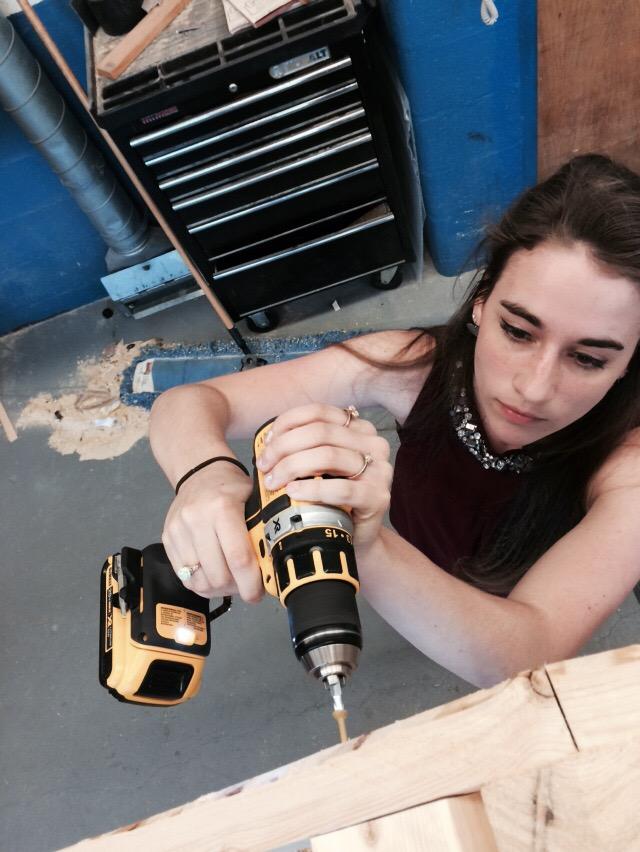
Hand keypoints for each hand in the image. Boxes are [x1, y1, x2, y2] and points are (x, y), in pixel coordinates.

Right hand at [162, 461, 263, 602]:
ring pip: (199, 581)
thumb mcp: (254, 501)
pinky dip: (202, 583)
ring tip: (231, 580)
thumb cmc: (231, 486)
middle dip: (236, 588)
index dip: (250, 583)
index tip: (258, 593)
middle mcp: (196, 520)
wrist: (199, 471)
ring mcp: (178, 531)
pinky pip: (184, 576)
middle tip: (246, 585)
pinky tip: (214, 575)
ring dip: (218, 588)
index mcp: (222, 508)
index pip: (238, 558)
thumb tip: (273, 568)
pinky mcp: (167, 539)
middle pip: (218, 575)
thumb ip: (262, 531)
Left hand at [256, 403, 392, 547]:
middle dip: (284, 447)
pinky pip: (340, 488)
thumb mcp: (321, 464)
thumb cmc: (333, 498)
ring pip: (328, 455)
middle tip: (264, 465)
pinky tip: (292, 492)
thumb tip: (269, 439)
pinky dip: (311, 489)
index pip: (319, 412)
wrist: (357, 536)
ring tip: (273, 481)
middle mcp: (374, 444)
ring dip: (292, 467)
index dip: (287, 423)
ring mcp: (379, 470)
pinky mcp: (377, 497)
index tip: (267, 442)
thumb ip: (305, 446)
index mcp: (360, 428)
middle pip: (320, 433)